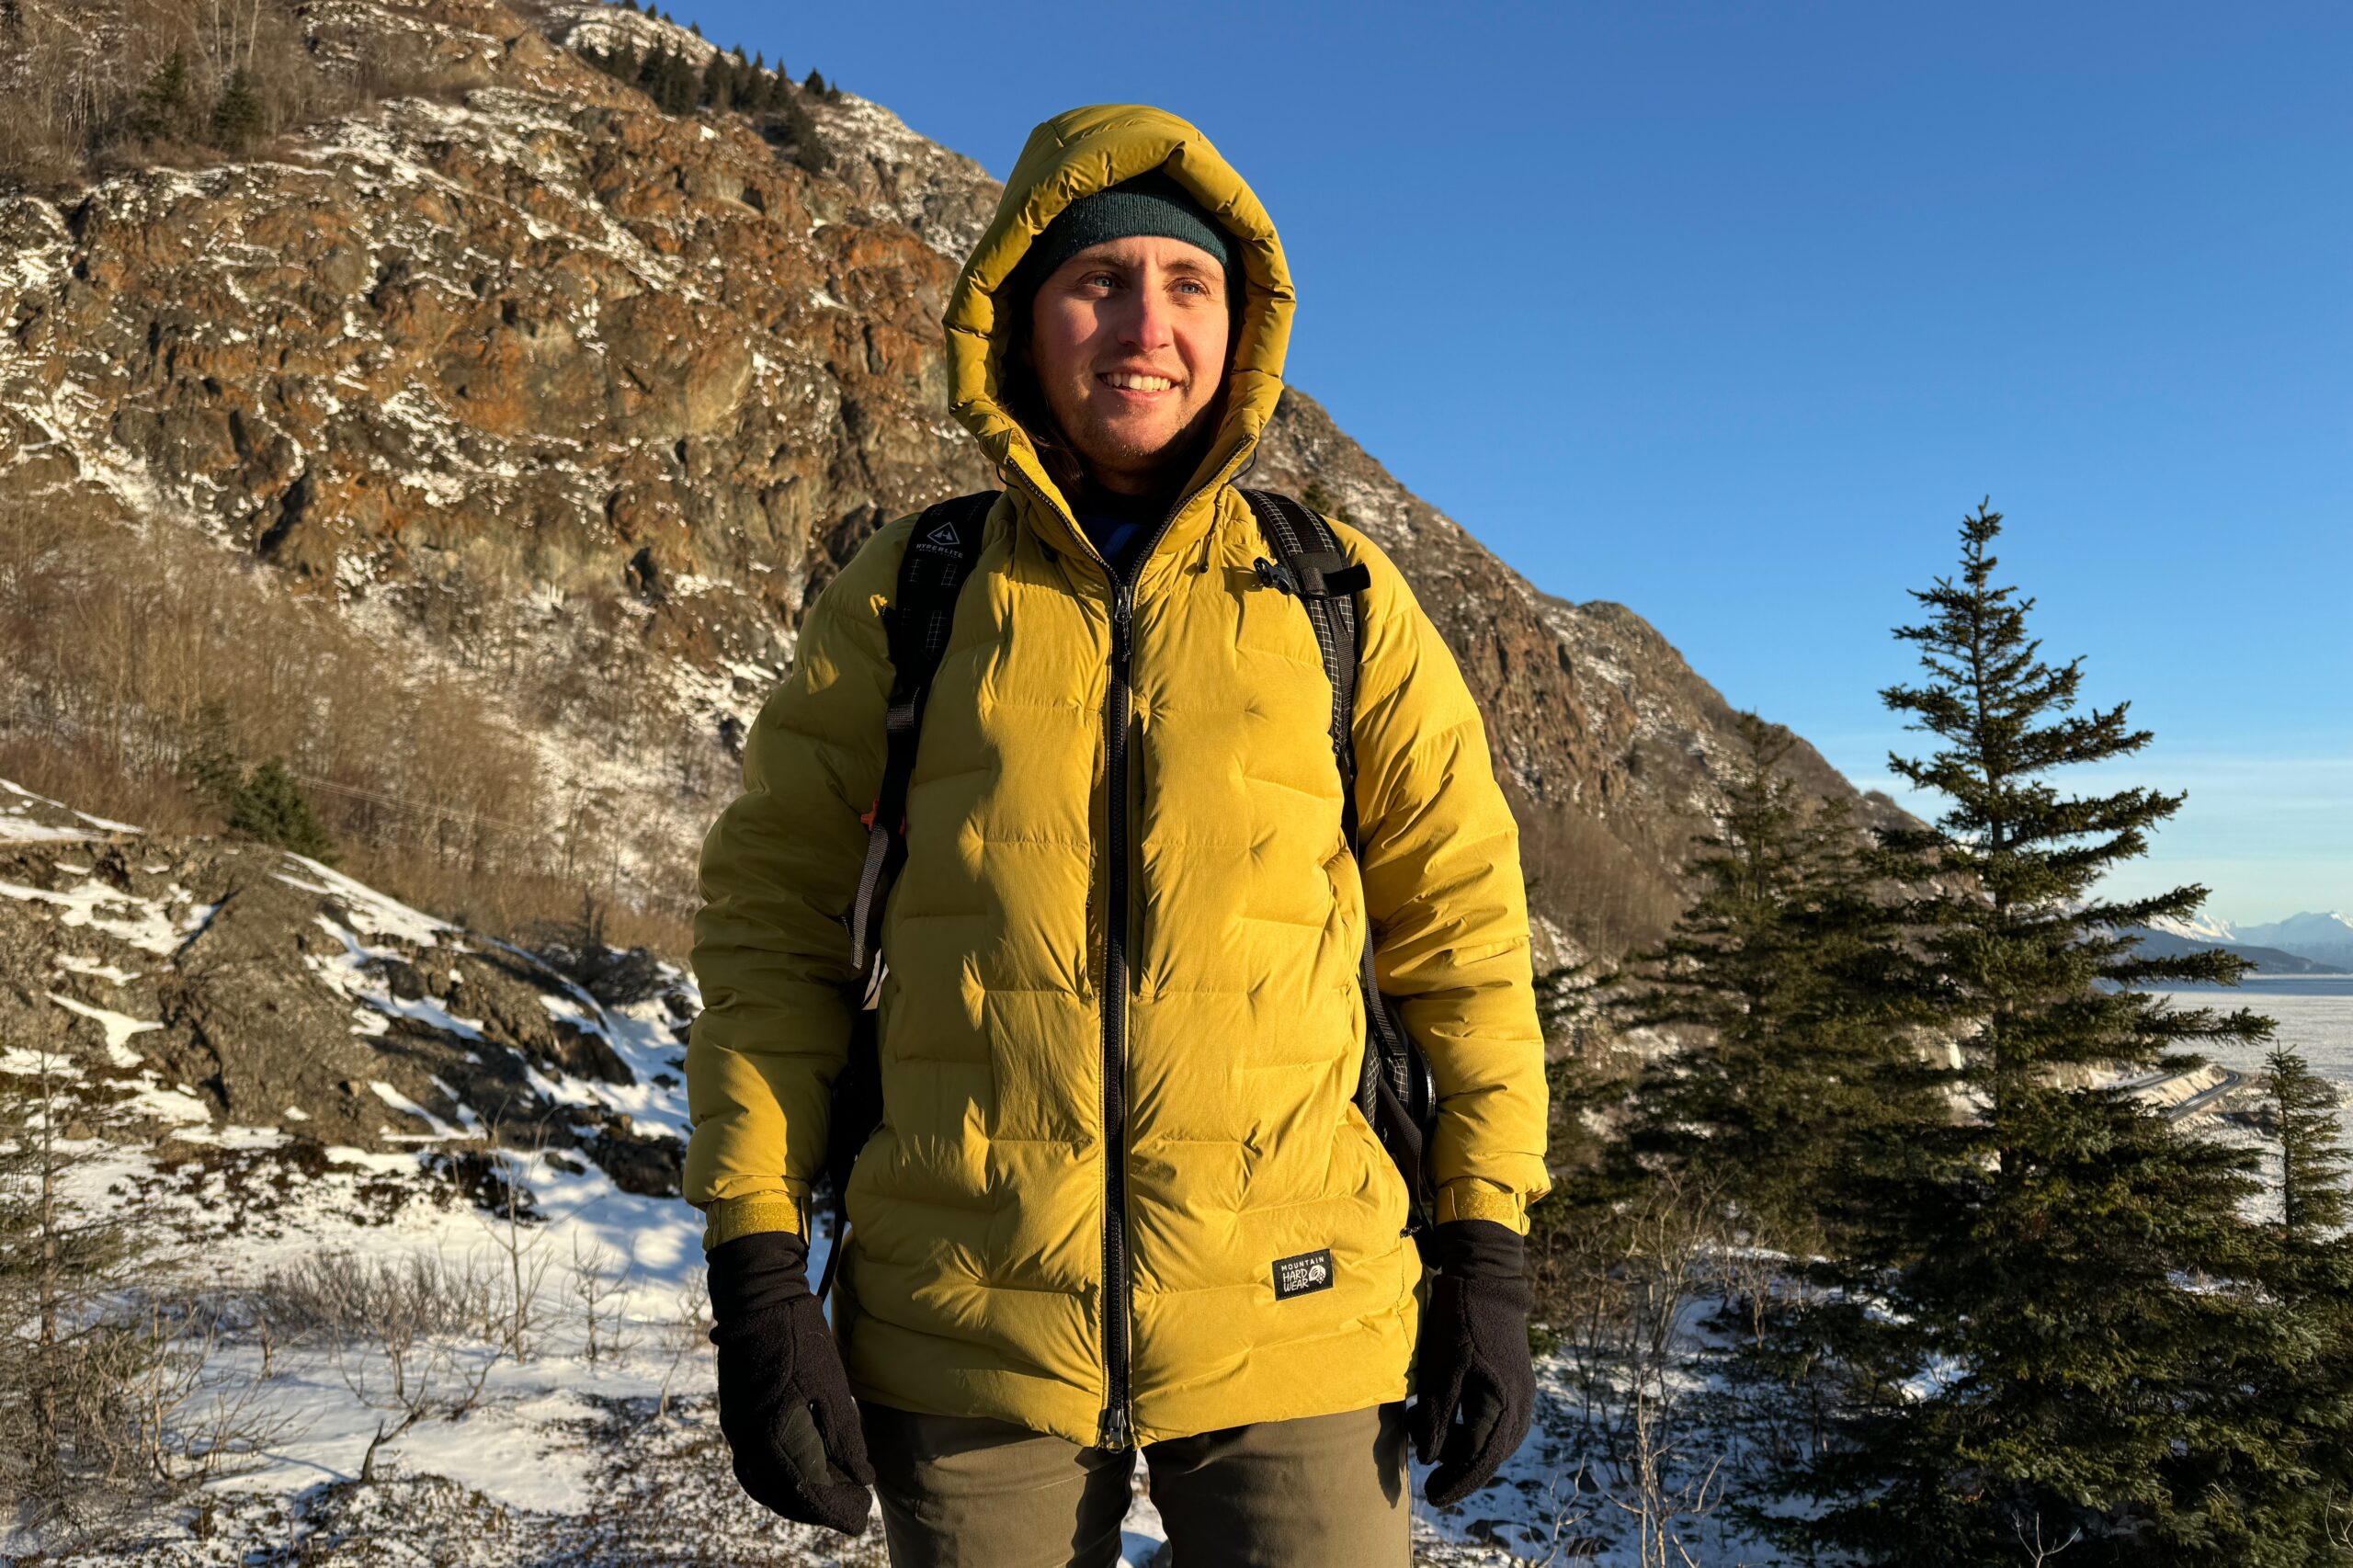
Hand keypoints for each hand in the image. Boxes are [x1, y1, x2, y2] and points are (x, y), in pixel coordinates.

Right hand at [707, 1230, 874, 1534]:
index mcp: (772, 1434)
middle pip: (782, 1493)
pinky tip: (796, 1477)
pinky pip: (752, 1465)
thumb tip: (863, 1478)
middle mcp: (747, 1440)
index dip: (834, 1508)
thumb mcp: (831, 1387)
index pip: (805, 1490)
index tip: (861, 1516)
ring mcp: (736, 1430)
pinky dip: (775, 1480)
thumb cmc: (801, 1339)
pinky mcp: (733, 1417)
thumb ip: (844, 1437)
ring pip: (763, 1482)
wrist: (757, 1300)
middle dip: (817, 1508)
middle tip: (850, 1513)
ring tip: (826, 1501)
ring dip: (794, 1498)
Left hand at [1407, 1218, 1534, 1506]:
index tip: (1434, 1497)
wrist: (1486, 1282)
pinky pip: (1497, 1422)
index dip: (1457, 1482)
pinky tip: (1452, 1428)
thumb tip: (1430, 1457)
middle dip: (1461, 1472)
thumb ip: (1438, 1417)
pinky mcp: (1514, 1384)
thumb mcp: (1442, 1371)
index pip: (1479, 1460)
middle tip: (1433, 1484)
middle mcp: (1518, 1407)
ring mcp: (1520, 1395)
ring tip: (1436, 1453)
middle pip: (1490, 1455)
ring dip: (1467, 1451)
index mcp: (1501, 1406)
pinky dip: (1474, 1432)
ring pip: (1494, 1440)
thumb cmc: (1459, 1324)